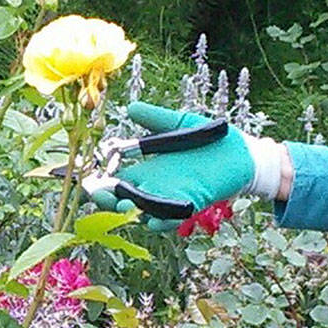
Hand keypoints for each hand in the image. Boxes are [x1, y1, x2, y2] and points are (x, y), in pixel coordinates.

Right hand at [89, 102, 287, 230]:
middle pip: (123, 198)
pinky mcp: (192, 201)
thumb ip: (156, 119)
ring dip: (131, 209)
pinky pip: (172, 217)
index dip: (99, 180)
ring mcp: (173, 195)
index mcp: (150, 167)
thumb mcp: (180, 123)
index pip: (116, 178)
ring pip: (144, 210)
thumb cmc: (211, 139)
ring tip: (123, 203)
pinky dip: (161, 220)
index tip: (84, 178)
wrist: (244, 153)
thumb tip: (130, 108)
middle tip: (98, 193)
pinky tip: (151, 218)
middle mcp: (157, 184)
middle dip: (108, 199)